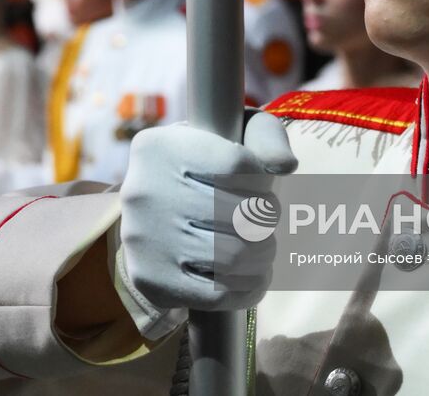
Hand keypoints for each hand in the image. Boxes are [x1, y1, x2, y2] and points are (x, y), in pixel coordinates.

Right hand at [117, 113, 296, 318]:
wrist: (156, 209)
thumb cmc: (205, 166)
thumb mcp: (233, 134)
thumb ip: (266, 136)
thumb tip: (285, 165)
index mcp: (160, 147)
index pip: (236, 165)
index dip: (262, 181)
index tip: (259, 187)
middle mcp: (143, 192)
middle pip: (239, 216)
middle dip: (267, 221)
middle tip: (266, 221)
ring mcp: (143, 240)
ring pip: (233, 257)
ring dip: (264, 254)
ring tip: (263, 246)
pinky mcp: (152, 281)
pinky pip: (218, 295)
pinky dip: (250, 288)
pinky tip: (255, 276)